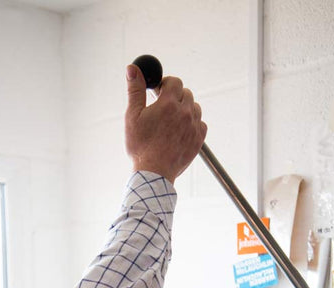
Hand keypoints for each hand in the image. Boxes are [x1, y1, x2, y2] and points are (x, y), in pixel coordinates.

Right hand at [125, 64, 206, 183]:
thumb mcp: (133, 116)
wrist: (154, 173)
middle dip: (175, 97)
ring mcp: (194, 126)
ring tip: (171, 122)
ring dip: (184, 110)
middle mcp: (185, 112)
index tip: (158, 93)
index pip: (175, 81)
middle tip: (162, 110)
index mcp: (168, 104)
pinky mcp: (198, 140)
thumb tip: (133, 68)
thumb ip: (135, 90)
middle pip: (186, 93)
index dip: (166, 85)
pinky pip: (200, 124)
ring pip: (194, 108)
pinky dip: (192, 124)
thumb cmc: (141, 146)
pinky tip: (179, 132)